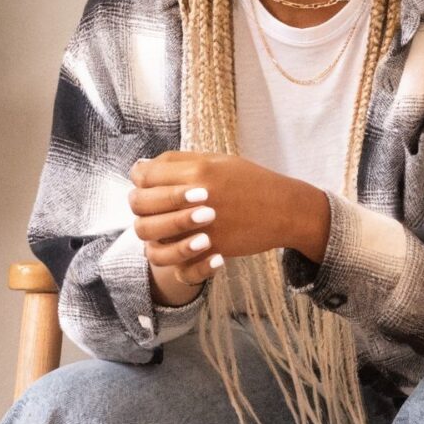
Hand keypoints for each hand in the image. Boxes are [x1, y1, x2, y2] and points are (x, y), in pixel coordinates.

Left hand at [128, 150, 331, 270]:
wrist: (286, 210)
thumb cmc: (253, 182)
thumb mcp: (217, 160)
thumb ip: (179, 162)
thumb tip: (144, 167)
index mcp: (195, 169)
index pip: (143, 174)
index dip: (142, 180)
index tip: (151, 184)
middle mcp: (193, 195)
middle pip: (138, 203)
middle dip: (142, 205)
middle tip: (158, 208)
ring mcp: (200, 225)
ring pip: (148, 235)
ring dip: (154, 231)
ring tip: (171, 228)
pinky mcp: (211, 248)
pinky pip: (177, 263)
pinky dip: (180, 260)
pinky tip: (193, 249)